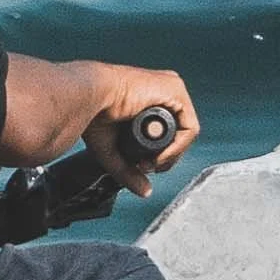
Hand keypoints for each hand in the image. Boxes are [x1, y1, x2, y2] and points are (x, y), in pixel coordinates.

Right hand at [81, 68, 199, 197]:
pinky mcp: (175, 89)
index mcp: (150, 98)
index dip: (159, 155)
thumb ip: (129, 171)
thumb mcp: (114, 149)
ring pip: (185, 133)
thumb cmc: (94, 113)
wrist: (90, 96)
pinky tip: (159, 156)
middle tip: (146, 166)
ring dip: (171, 155)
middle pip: (179, 134)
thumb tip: (145, 192)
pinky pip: (189, 127)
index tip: (141, 165)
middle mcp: (163, 91)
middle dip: (165, 157)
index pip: (168, 133)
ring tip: (151, 162)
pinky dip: (177, 147)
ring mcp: (171, 88)